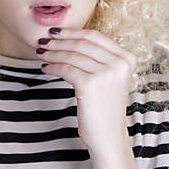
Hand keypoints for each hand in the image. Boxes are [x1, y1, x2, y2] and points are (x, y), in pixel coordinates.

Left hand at [36, 27, 136, 159]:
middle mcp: (120, 64)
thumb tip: (68, 38)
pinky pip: (66, 69)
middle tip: (43, 41)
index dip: (72, 32)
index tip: (56, 32)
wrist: (108, 136)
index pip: (94, 36)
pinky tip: (45, 68)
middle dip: (59, 41)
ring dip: (53, 53)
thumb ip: (98, 58)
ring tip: (41, 53)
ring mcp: (107, 74)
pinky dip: (53, 67)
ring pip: (72, 56)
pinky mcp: (91, 85)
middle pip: (82, 44)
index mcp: (126, 58)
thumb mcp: (109, 77)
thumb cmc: (104, 107)